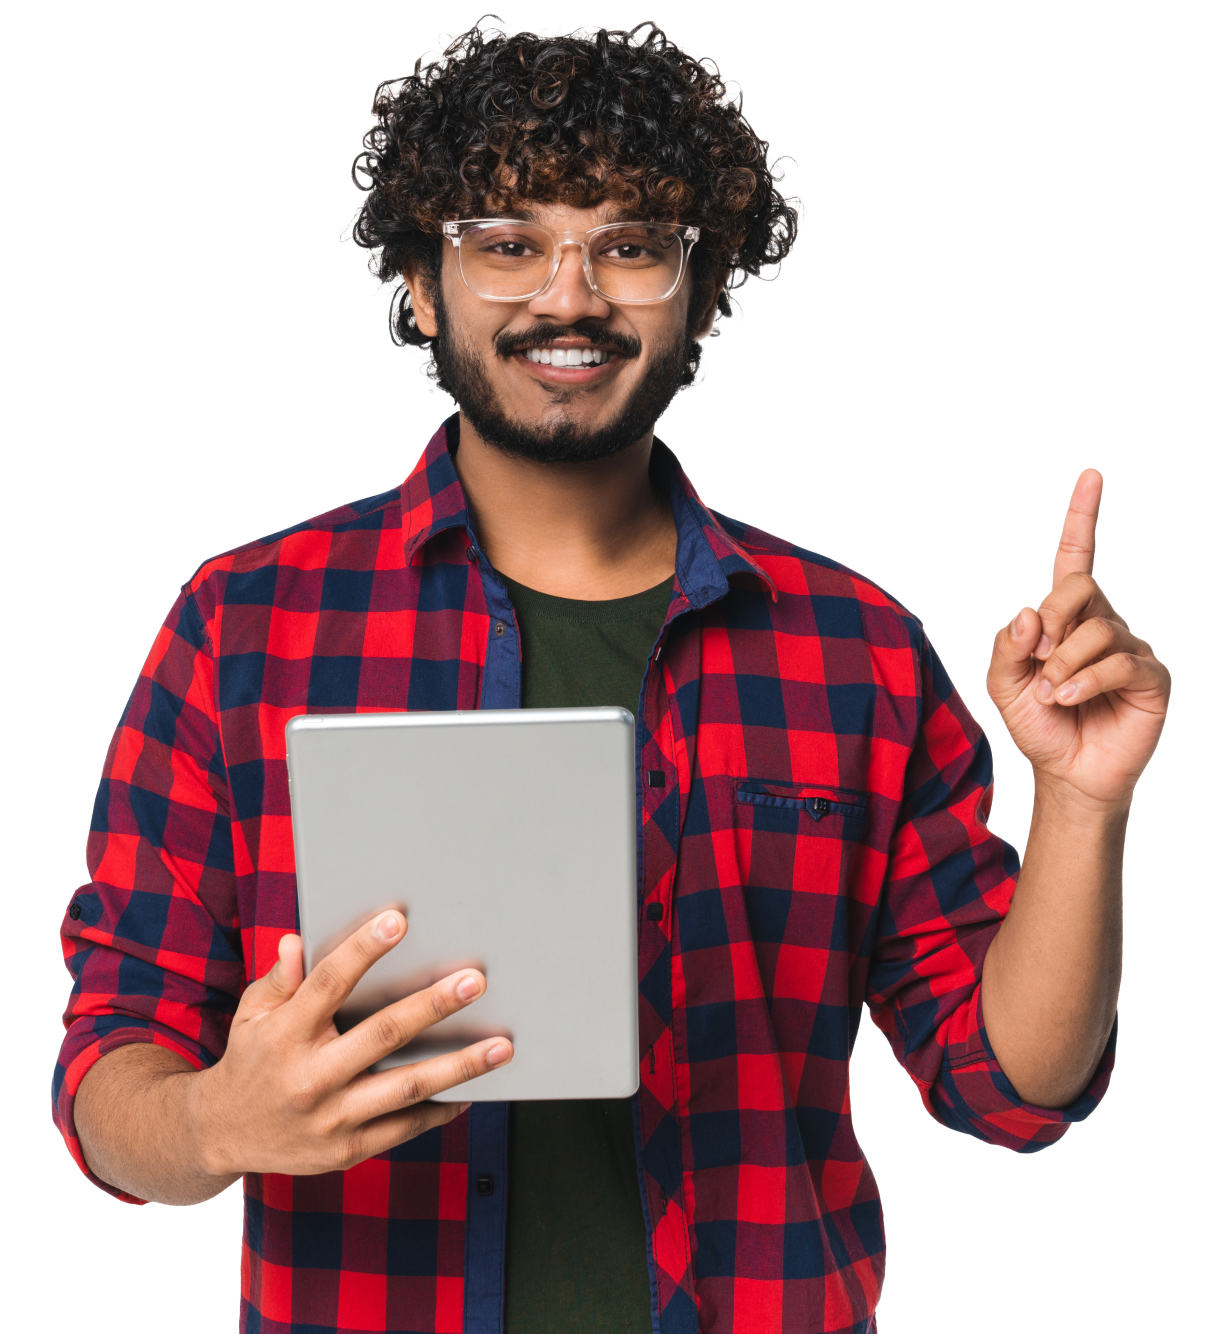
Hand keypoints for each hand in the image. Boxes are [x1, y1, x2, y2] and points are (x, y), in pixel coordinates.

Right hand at [190, 912, 512, 1177]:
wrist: (219, 1134)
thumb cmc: (249, 1060)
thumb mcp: (252, 1013)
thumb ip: (281, 979)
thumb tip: (297, 941)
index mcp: (286, 1034)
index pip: (329, 984)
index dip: (363, 950)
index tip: (397, 920)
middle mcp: (311, 1077)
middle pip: (382, 1036)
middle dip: (432, 1007)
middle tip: (473, 982)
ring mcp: (331, 1118)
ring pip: (406, 1088)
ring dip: (459, 1066)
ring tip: (501, 1047)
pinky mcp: (347, 1150)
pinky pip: (404, 1127)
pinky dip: (441, 1109)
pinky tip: (472, 1090)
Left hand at [985, 468, 1169, 806]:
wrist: (1066, 772)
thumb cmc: (1040, 725)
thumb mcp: (1005, 685)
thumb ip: (1008, 647)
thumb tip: (1029, 613)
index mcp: (1065, 620)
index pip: (1075, 560)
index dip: (1081, 519)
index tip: (1089, 478)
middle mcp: (1100, 626)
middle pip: (1079, 589)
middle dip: (1052, 618)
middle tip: (1037, 655)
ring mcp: (1127, 649)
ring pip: (1096, 632)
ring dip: (1062, 664)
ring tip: (1051, 693)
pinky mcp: (1148, 678)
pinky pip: (1118, 663)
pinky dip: (1084, 682)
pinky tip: (1067, 699)